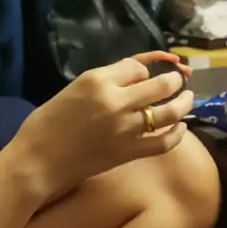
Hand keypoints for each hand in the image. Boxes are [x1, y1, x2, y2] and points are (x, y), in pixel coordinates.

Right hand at [7, 51, 193, 202]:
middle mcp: (116, 100)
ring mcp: (126, 128)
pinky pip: (163, 142)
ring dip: (184, 103)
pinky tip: (180, 127)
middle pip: (160, 84)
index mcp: (97, 80)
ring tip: (188, 98)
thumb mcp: (73, 89)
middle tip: (179, 80)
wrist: (38, 161)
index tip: (145, 74)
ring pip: (168, 111)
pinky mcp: (129, 152)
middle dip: (174, 80)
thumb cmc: (47, 123)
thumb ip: (103, 81)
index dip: (146, 68)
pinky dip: (177, 134)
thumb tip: (133, 77)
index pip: (137, 66)